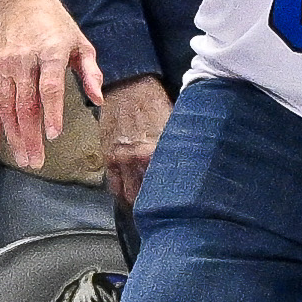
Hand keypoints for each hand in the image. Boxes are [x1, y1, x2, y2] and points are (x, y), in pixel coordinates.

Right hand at [0, 0, 106, 169]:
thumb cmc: (57, 25)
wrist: (22, 2)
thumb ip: (90, 72)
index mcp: (49, 52)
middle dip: (30, 135)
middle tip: (36, 161)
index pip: (49, 87)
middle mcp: (23, 60)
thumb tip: (98, 100)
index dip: (51, 112)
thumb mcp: (81, 43)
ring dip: (14, 136)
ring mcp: (4, 66)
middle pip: (25, 104)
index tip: (54, 135)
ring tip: (24, 159)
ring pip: (7, 108)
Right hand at [99, 75, 173, 206]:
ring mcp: (121, 158)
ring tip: (146, 210)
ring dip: (136, 203)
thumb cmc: (156, 103)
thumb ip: (180, 146)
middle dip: (154, 207)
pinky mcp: (108, 156)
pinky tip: (128, 198)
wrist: (130, 86)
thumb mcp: (174, 123)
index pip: (167, 185)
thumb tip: (193, 164)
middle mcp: (138, 157)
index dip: (172, 201)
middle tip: (164, 215)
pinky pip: (112, 184)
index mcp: (158, 150)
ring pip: (127, 194)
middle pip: (146, 196)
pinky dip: (120, 193)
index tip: (179, 209)